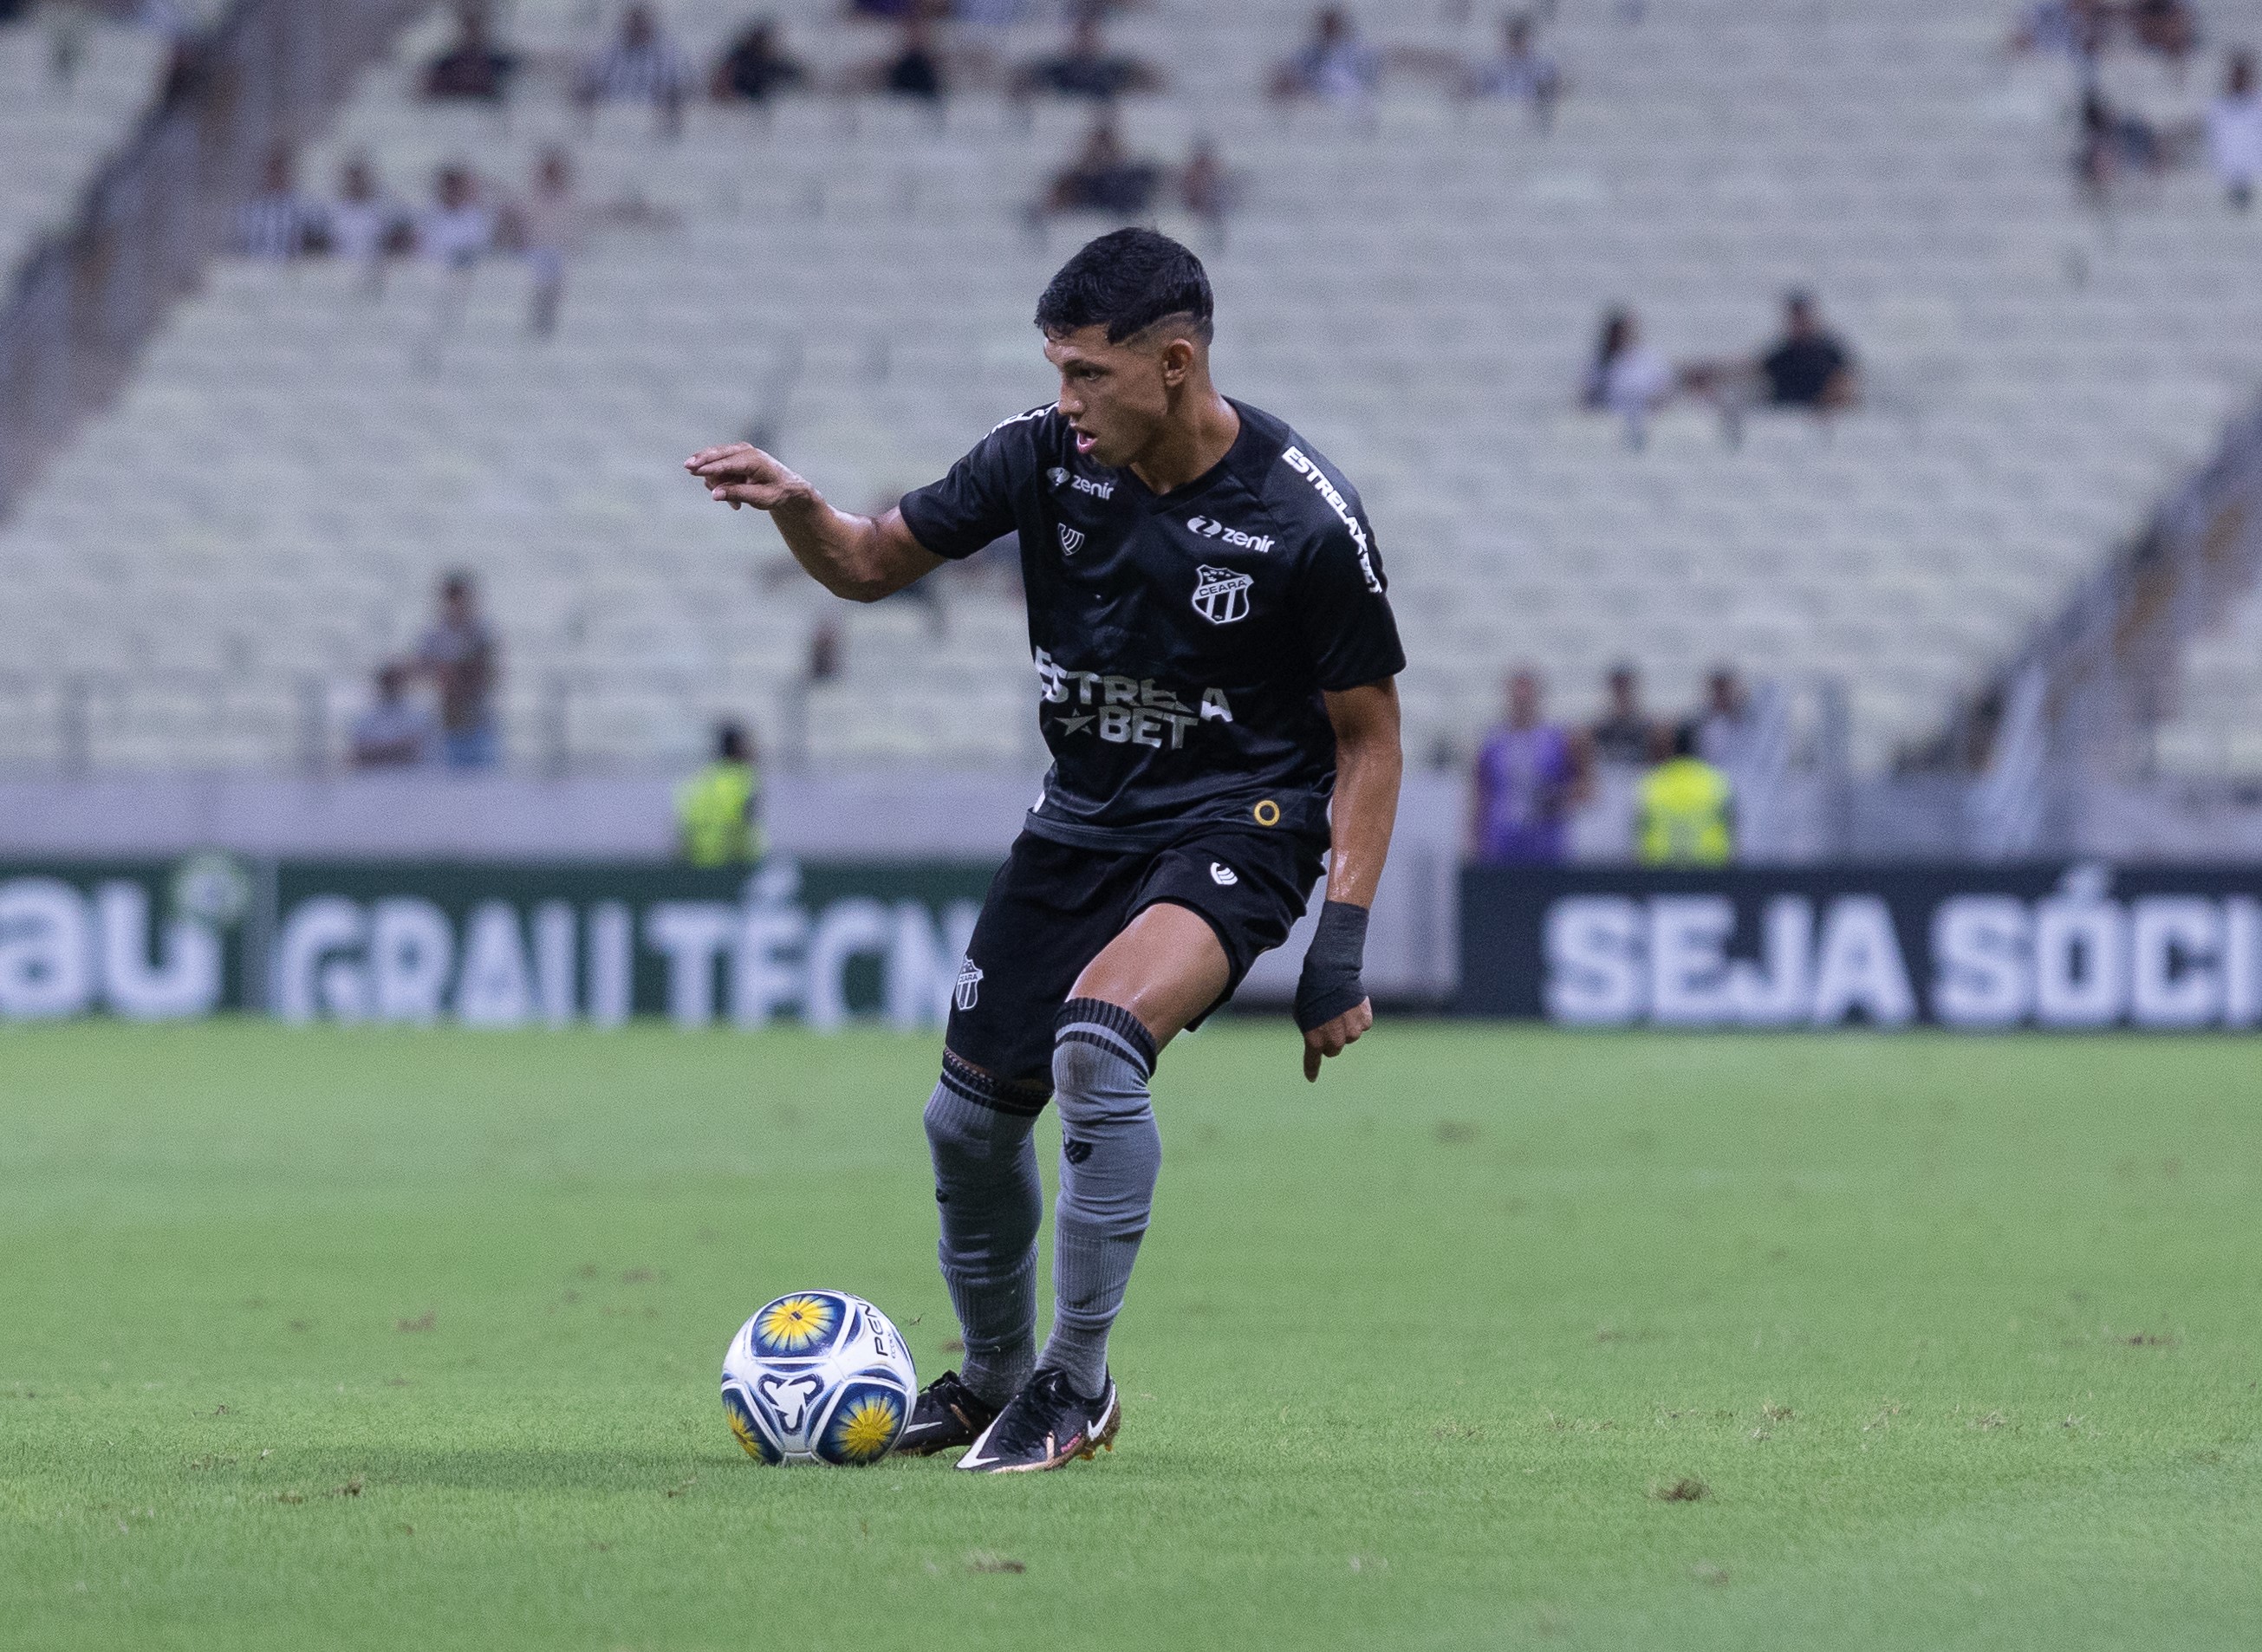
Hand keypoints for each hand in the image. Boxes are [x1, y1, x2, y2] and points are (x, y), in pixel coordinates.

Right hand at [684, 443, 815, 512]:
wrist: (787, 487)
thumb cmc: (776, 492)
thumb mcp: (760, 498)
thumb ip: (737, 494)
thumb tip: (714, 494)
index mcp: (753, 459)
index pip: (726, 462)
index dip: (709, 467)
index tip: (693, 470)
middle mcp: (745, 451)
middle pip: (716, 454)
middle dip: (701, 462)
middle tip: (688, 467)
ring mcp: (739, 452)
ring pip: (715, 464)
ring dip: (719, 485)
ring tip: (736, 505)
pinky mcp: (734, 457)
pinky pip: (718, 469)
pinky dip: (722, 484)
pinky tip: (735, 501)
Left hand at [1301, 997, 1372, 1082]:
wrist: (1330, 973)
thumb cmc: (1312, 992)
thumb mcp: (1302, 1013)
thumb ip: (1310, 1030)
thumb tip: (1318, 1040)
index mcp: (1314, 1039)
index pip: (1313, 1060)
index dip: (1312, 1069)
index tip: (1311, 1078)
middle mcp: (1334, 1040)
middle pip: (1334, 1049)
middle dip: (1331, 1039)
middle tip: (1328, 1020)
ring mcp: (1351, 1032)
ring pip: (1349, 1037)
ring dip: (1345, 1027)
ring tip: (1339, 1008)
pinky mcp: (1365, 1022)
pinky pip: (1361, 1026)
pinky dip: (1357, 1018)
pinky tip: (1350, 1004)